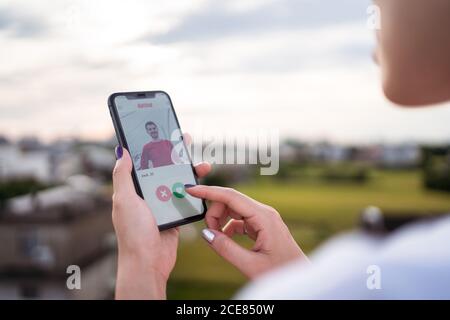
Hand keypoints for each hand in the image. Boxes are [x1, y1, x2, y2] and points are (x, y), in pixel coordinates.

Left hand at [112, 145, 210, 298]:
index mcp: (134, 189)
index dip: (154, 147)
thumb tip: (122, 151)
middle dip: (176, 154)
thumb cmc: (133, 233)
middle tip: (186, 141)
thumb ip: (123, 176)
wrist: (148, 261)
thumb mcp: (124, 200)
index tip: (163, 133)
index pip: (144, 161)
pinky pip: (187, 198)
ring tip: (202, 164)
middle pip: (165, 168)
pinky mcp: (175, 214)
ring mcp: (163, 204)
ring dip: (190, 172)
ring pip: (179, 182)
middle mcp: (148, 194)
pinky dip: (195, 190)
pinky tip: (202, 183)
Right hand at [185, 185, 307, 278]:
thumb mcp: (250, 265)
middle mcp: (264, 212)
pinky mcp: (262, 225)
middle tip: (208, 233)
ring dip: (221, 220)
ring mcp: (264, 218)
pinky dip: (228, 226)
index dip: (209, 191)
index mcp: (264, 217)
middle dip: (215, 212)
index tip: (192, 189)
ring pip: (234, 209)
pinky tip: (225, 239)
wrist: (299, 277)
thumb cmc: (280, 272)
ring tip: (217, 238)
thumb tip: (206, 233)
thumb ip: (226, 248)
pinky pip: (240, 219)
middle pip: (231, 201)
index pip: (232, 196)